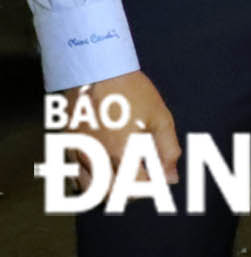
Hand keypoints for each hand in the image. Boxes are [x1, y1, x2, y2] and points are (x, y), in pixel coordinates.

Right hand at [62, 70, 177, 189]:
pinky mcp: (66, 146)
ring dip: (109, 189)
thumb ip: (167, 150)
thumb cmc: (131, 91)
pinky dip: (91, 180)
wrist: (96, 69)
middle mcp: (95, 157)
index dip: (153, 187)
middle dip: (131, 192)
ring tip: (126, 174)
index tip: (161, 178)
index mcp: (120, 151)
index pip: (137, 187)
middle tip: (145, 178)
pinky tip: (106, 168)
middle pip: (111, 195)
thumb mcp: (160, 117)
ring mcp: (76, 153)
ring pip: (90, 190)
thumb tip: (170, 177)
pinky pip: (75, 176)